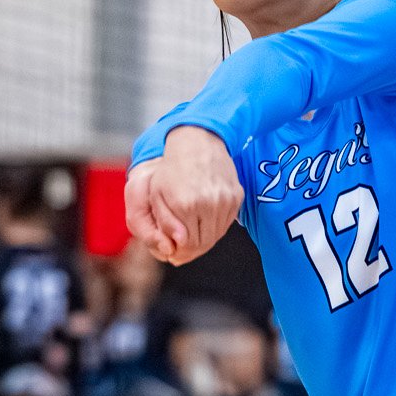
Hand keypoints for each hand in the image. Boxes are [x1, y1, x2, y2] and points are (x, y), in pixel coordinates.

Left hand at [126, 128, 241, 265]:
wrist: (198, 142)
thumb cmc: (172, 170)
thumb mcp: (157, 196)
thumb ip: (165, 222)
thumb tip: (178, 244)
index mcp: (186, 205)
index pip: (188, 245)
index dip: (180, 253)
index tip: (174, 253)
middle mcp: (209, 204)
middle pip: (204, 243)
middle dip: (192, 250)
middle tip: (182, 249)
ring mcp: (226, 201)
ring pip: (217, 235)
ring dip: (204, 240)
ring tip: (192, 234)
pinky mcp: (237, 197)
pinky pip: (227, 223)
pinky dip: (216, 227)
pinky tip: (204, 221)